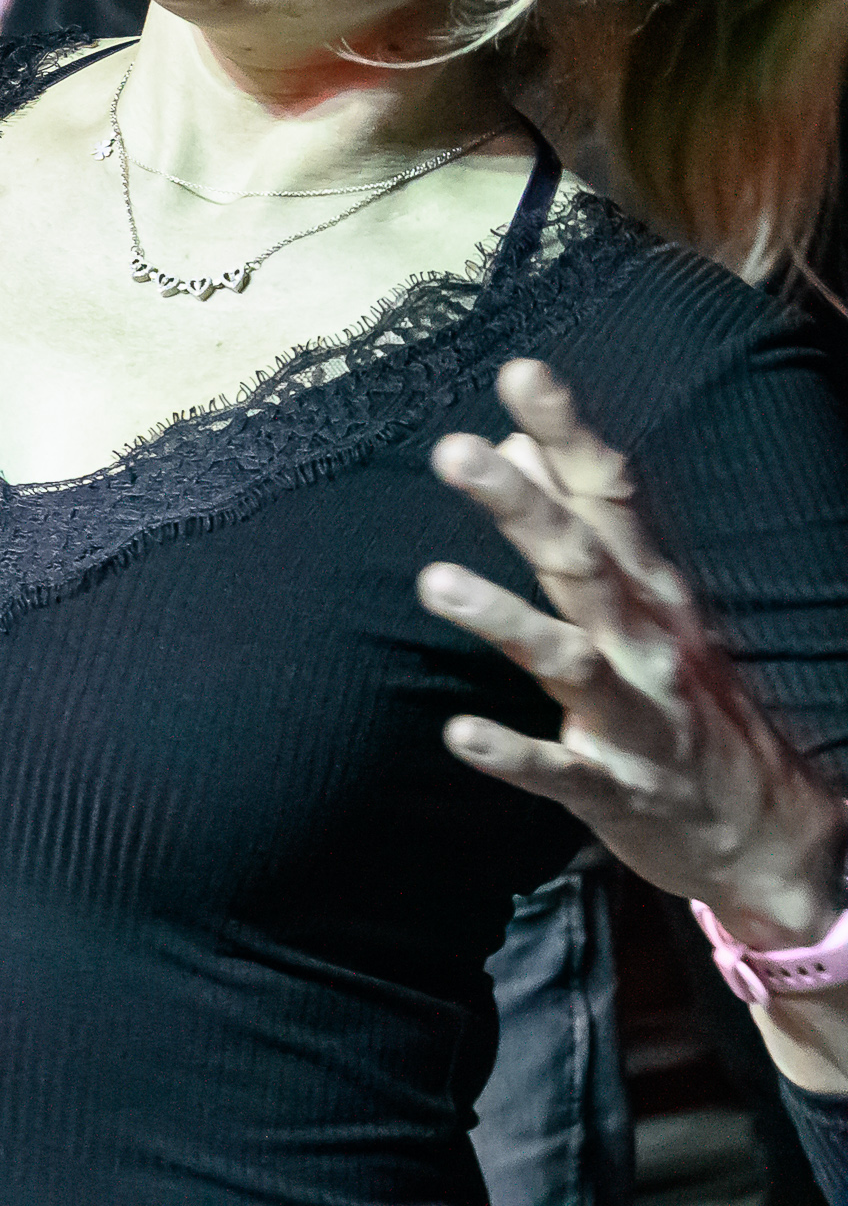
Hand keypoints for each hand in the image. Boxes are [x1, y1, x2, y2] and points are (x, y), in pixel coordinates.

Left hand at [421, 359, 846, 948]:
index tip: (519, 371)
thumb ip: (580, 521)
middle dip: (520, 504)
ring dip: (504, 621)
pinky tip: (457, 733)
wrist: (772, 835)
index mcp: (652, 589)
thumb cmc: (686, 695)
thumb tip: (514, 438)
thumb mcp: (646, 602)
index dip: (569, 433)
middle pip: (581, 561)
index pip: (610, 496)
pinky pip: (561, 772)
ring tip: (433, 581)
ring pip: (569, 660)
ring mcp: (638, 717)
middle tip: (451, 449)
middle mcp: (648, 642)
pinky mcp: (618, 790)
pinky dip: (511, 754)